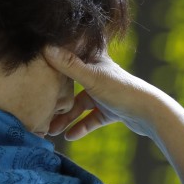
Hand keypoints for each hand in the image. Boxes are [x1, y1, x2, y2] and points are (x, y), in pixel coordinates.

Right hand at [43, 46, 162, 140]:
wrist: (150, 113)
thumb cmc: (121, 90)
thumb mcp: (92, 78)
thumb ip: (68, 65)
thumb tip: (45, 47)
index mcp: (95, 61)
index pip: (70, 56)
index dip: (53, 60)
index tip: (34, 68)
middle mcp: (98, 75)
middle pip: (71, 85)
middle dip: (55, 98)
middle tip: (39, 108)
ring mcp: (104, 93)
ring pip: (79, 106)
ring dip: (66, 118)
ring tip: (51, 130)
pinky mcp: (110, 110)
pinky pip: (91, 119)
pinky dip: (81, 127)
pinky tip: (70, 136)